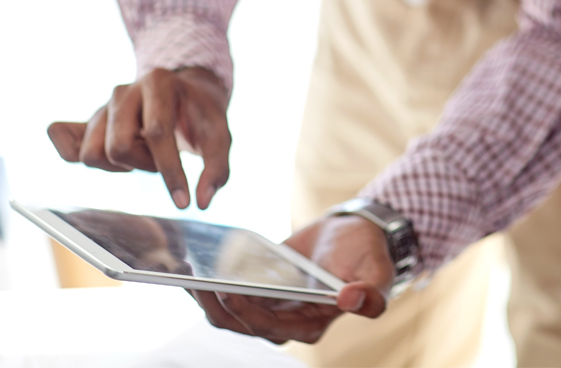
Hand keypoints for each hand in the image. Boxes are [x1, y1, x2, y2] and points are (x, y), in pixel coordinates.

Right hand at [47, 67, 230, 208]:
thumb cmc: (201, 116)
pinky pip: (65, 145)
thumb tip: (203, 202)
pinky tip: (112, 159)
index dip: (171, 172)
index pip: (157, 133)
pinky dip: (79, 157)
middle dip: (145, 165)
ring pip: (92, 154)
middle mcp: (125, 90)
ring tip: (142, 154)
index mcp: (159, 83)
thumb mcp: (220, 134)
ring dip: (120, 167)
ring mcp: (102, 105)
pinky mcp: (88, 122)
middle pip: (119, 147)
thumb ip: (217, 167)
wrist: (185, 94)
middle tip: (161, 159)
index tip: (183, 202)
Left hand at [191, 215, 393, 343]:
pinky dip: (210, 281)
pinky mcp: (259, 288)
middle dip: (213, 303)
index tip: (225, 289)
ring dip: (204, 296)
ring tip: (184, 270)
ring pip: (226, 311)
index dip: (243, 311)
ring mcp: (269, 306)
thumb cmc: (367, 254)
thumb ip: (371, 291)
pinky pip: (228, 291)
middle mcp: (285, 322)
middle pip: (238, 323)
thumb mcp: (376, 270)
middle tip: (192, 276)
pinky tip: (193, 262)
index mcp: (310, 326)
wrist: (355, 233)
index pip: (267, 326)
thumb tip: (351, 299)